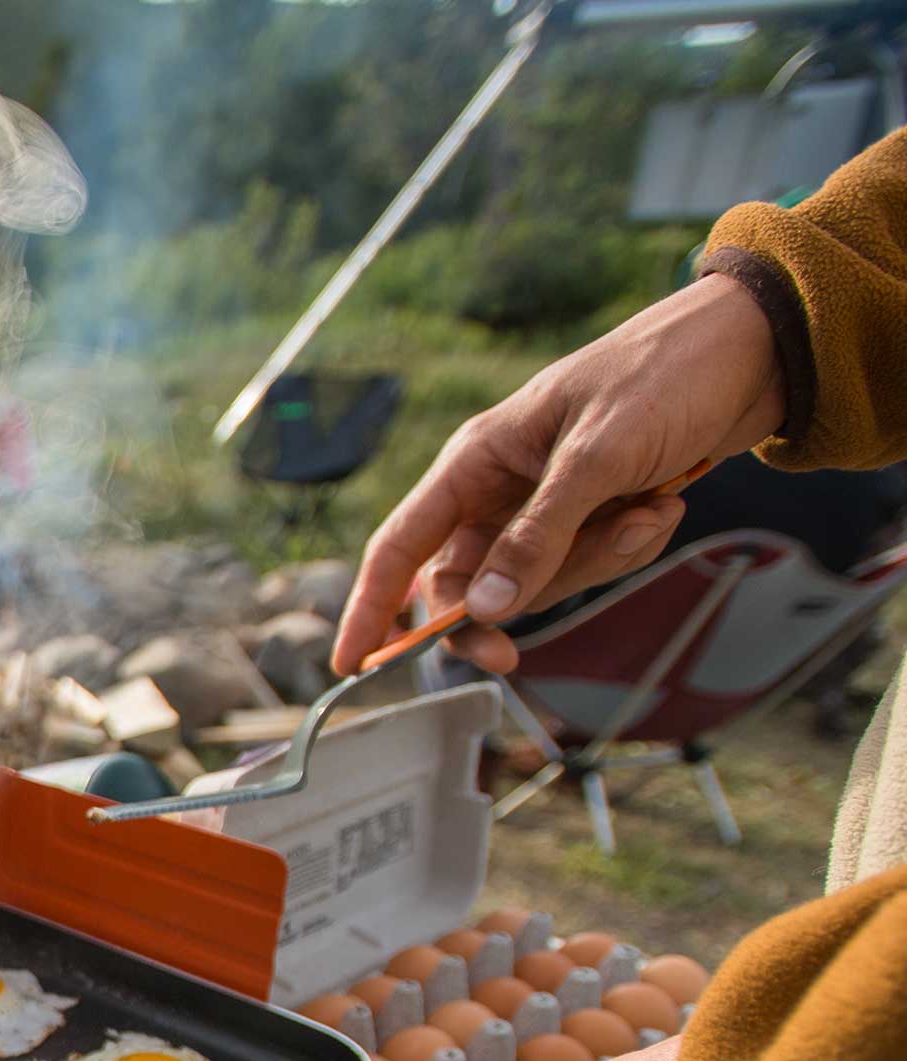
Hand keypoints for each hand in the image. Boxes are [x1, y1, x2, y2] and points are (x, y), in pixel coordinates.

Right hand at [333, 275, 785, 676]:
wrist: (752, 351)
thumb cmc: (662, 376)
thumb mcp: (595, 458)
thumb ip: (536, 538)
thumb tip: (482, 610)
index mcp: (476, 461)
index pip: (400, 546)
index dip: (370, 608)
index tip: (353, 664)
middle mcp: (499, 490)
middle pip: (465, 585)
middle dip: (501, 613)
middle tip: (512, 658)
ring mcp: (546, 508)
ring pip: (538, 583)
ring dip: (595, 563)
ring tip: (646, 509)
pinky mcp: (592, 519)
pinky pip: (590, 568)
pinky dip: (629, 547)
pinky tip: (663, 502)